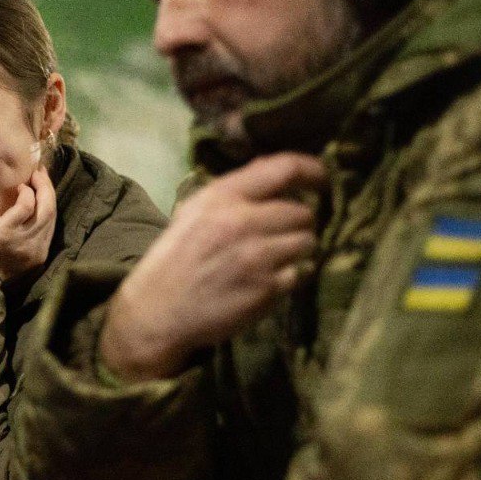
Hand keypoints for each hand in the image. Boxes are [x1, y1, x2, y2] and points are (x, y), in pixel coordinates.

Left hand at [0, 166, 55, 280]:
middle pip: (51, 214)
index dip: (48, 202)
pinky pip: (26, 206)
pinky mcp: (8, 231)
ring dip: (42, 187)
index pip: (50, 224)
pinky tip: (19, 186)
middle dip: (48, 190)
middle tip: (40, 171)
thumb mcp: (2, 252)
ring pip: (46, 208)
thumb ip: (14, 235)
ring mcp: (24, 242)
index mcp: (36, 256)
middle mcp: (36, 250)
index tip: (42, 186)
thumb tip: (16, 211)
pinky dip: (26, 193)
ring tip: (34, 172)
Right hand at [100, 153, 325, 381]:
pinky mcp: (267, 289)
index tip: (322, 181)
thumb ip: (234, 190)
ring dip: (297, 250)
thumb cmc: (175, 258)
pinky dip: (288, 277)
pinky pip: (298, 274)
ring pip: (308, 243)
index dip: (313, 171)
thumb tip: (273, 168)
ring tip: (274, 259)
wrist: (158, 311)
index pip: (286, 168)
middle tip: (283, 234)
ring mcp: (258, 257)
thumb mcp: (194, 211)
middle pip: (303, 212)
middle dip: (299, 223)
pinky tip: (265, 281)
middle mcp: (243, 222)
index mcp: (223, 197)